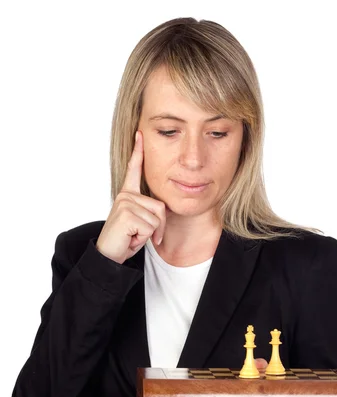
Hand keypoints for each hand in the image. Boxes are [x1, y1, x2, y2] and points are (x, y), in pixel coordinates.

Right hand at [96, 130, 166, 263]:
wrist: (107, 256)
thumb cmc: (124, 241)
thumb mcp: (140, 224)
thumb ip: (149, 212)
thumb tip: (163, 209)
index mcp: (127, 196)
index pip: (133, 171)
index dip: (138, 153)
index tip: (140, 134)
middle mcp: (125, 196)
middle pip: (160, 207)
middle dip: (158, 227)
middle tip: (141, 236)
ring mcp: (125, 203)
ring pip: (157, 218)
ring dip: (150, 234)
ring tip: (133, 237)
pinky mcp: (127, 213)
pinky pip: (151, 226)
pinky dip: (145, 238)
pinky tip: (130, 239)